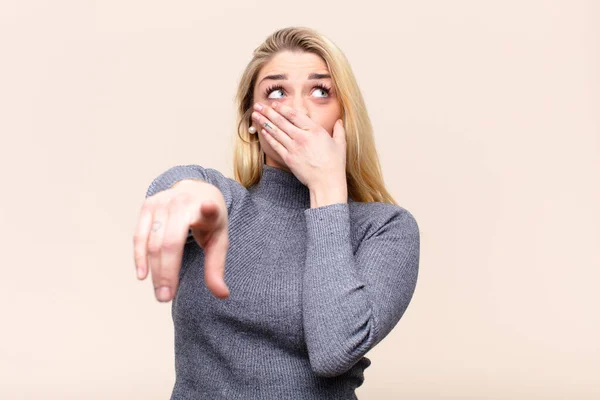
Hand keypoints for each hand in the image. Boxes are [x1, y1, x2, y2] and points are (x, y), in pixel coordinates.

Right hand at [133, 180, 229, 301]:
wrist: (196, 191)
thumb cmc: (209, 221)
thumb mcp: (219, 239)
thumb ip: (217, 267)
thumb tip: (222, 295)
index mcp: (209, 209)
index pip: (209, 210)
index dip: (208, 210)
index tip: (208, 207)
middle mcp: (184, 203)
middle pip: (171, 242)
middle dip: (167, 272)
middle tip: (166, 298)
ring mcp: (163, 202)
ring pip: (153, 243)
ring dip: (155, 271)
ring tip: (160, 294)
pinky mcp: (147, 205)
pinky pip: (139, 236)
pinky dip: (139, 257)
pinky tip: (143, 275)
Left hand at [251, 101, 346, 190]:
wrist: (327, 182)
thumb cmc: (335, 164)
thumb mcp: (340, 144)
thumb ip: (339, 130)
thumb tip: (339, 121)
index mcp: (315, 130)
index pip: (295, 115)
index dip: (283, 108)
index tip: (275, 103)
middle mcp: (302, 137)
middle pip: (281, 121)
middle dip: (268, 112)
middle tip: (258, 106)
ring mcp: (294, 148)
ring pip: (276, 132)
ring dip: (264, 122)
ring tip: (255, 115)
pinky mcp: (289, 158)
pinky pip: (276, 145)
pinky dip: (268, 137)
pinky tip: (262, 131)